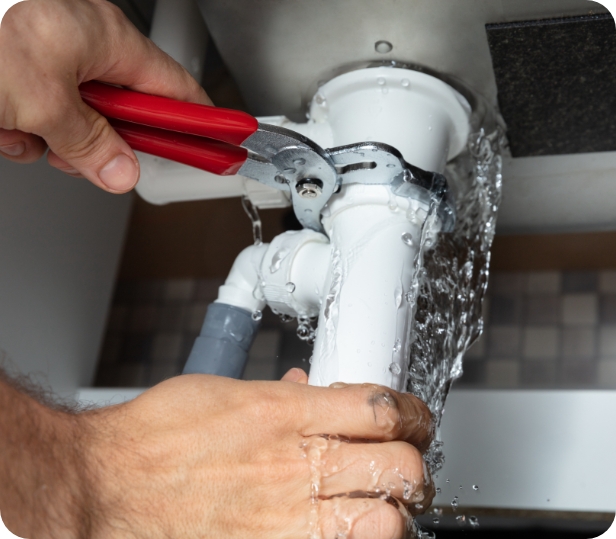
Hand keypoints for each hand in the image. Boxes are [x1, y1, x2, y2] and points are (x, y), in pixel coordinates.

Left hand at [0, 0, 210, 191]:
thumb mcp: (41, 103)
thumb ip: (91, 145)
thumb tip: (122, 172)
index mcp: (106, 38)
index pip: (176, 91)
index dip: (199, 123)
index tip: (219, 145)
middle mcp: (84, 42)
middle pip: (124, 113)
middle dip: (102, 143)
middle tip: (87, 158)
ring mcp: (55, 54)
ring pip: (80, 120)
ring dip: (55, 141)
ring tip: (26, 133)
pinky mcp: (28, 68)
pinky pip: (45, 112)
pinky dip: (26, 128)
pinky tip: (6, 124)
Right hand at [82, 371, 433, 538]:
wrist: (106, 484)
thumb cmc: (158, 435)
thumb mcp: (227, 392)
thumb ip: (283, 395)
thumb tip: (315, 390)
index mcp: (285, 413)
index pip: (382, 408)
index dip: (412, 414)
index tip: (413, 420)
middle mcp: (293, 465)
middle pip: (400, 467)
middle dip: (413, 466)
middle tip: (403, 464)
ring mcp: (286, 519)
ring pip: (386, 522)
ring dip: (394, 511)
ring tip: (383, 504)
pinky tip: (345, 529)